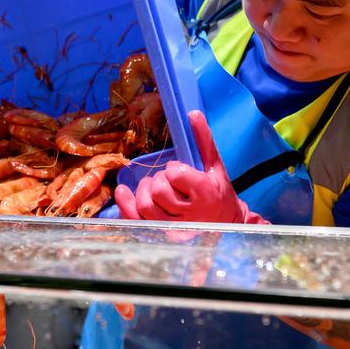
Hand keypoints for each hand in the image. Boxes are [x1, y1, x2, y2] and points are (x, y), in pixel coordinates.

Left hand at [115, 111, 265, 224]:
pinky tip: (124, 192)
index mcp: (205, 194)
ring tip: (154, 188)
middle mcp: (189, 214)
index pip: (175, 174)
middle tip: (168, 181)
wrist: (225, 223)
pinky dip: (125, 204)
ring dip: (143, 191)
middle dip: (159, 180)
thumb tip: (192, 113)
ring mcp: (174, 228)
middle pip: (157, 190)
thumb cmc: (218, 192)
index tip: (179, 172)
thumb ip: (204, 140)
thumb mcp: (215, 166)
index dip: (173, 169)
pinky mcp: (162, 235)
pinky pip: (136, 221)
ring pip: (145, 206)